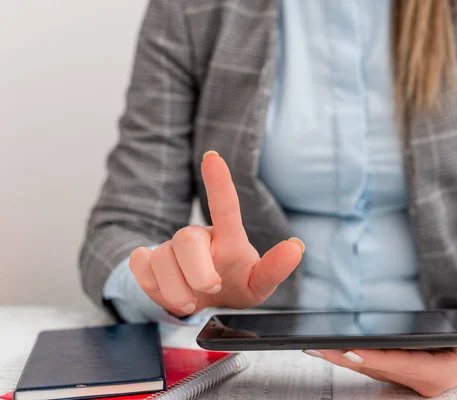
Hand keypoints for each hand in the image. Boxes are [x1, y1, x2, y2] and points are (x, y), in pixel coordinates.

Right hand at [128, 151, 303, 316]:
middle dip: (197, 270)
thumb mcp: (258, 285)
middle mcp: (198, 236)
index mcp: (227, 237)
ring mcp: (170, 246)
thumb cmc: (234, 286)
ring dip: (176, 289)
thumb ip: (275, 268)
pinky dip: (153, 285)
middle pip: (187, 238)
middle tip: (211, 288)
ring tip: (191, 302)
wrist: (203, 304)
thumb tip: (297, 247)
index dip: (218, 181)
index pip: (224, 205)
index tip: (213, 157)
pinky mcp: (147, 259)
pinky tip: (167, 291)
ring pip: (161, 258)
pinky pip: (140, 264)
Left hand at [306, 304, 456, 397]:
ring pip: (371, 367)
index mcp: (440, 374)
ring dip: (343, 358)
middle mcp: (422, 381)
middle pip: (378, 368)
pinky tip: (330, 346)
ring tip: (314, 345)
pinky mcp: (401, 369)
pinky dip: (353, 355)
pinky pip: (372, 363)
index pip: (401, 366)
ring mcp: (410, 377)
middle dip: (347, 358)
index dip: (375, 359)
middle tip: (316, 346)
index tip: (349, 351)